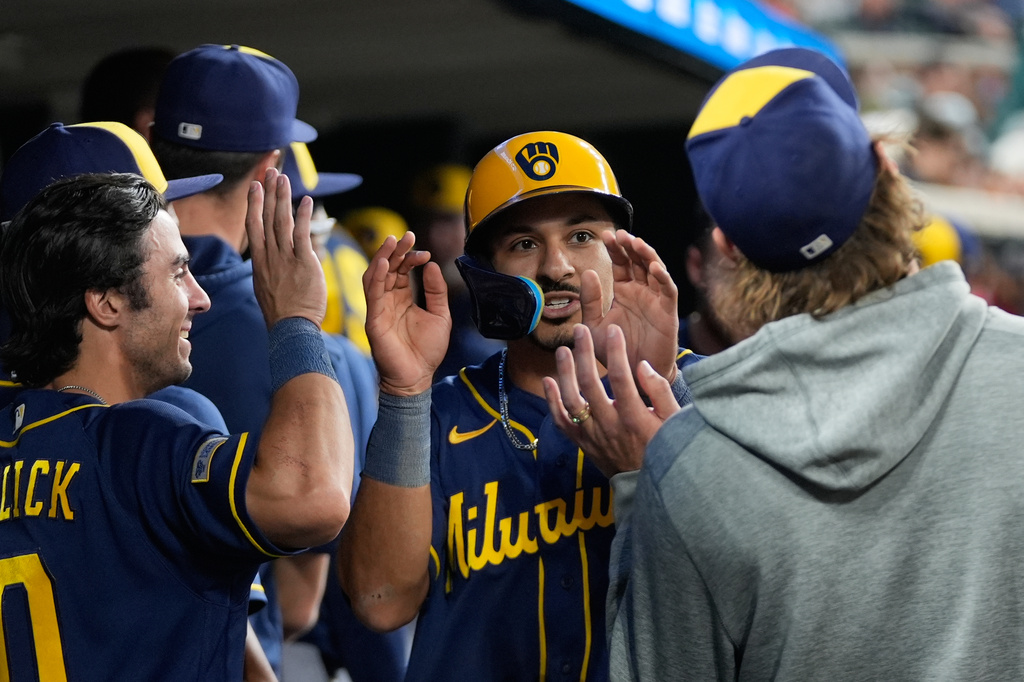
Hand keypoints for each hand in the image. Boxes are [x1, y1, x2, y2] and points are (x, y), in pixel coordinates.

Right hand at [245, 168, 327, 328]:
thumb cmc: (284, 315)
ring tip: (282, 179)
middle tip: (269, 173)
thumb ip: (270, 272)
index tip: (255, 187)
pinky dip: (303, 216)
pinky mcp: (303, 263)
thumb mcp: (268, 290)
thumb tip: (271, 265)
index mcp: (260, 263)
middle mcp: (270, 257)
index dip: (254, 205)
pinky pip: (302, 235)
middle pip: (266, 218)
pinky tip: (306, 201)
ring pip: (281, 222)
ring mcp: (285, 259)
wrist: (291, 329)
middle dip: (267, 193)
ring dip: (282, 199)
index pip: (254, 227)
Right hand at [363, 231, 451, 395]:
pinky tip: (384, 263)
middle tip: (407, 236)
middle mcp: (388, 301)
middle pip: (388, 269)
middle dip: (396, 251)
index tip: (424, 253)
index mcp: (402, 299)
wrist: (417, 378)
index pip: (402, 271)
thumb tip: (431, 265)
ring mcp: (379, 309)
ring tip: (392, 242)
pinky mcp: (374, 320)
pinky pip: (372, 295)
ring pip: (376, 276)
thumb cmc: (426, 351)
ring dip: (383, 258)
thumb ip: (436, 291)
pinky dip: (377, 277)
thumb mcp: (440, 315)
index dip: (411, 258)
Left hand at [543, 324, 679, 477]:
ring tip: (563, 350)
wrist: (646, 485)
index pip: (620, 378)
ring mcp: (593, 436)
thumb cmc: (665, 448)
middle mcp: (610, 426)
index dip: (615, 352)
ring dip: (564, 374)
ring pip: (571, 401)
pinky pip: (562, 422)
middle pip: (590, 384)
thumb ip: (659, 392)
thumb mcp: (674, 421)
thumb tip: (642, 365)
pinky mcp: (582, 444)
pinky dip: (552, 401)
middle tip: (580, 331)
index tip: (613, 331)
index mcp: (634, 418)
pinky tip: (548, 381)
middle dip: (584, 354)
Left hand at [581, 231, 678, 382]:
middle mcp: (641, 291)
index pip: (620, 263)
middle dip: (630, 246)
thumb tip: (588, 272)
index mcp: (624, 291)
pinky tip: (654, 267)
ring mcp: (655, 300)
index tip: (605, 235)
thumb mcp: (594, 325)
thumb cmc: (615, 351)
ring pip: (655, 270)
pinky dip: (662, 277)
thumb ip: (590, 300)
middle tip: (620, 234)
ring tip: (636, 243)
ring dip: (647, 255)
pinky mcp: (667, 312)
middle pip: (638, 261)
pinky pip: (668, 290)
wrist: (632, 376)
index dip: (615, 249)